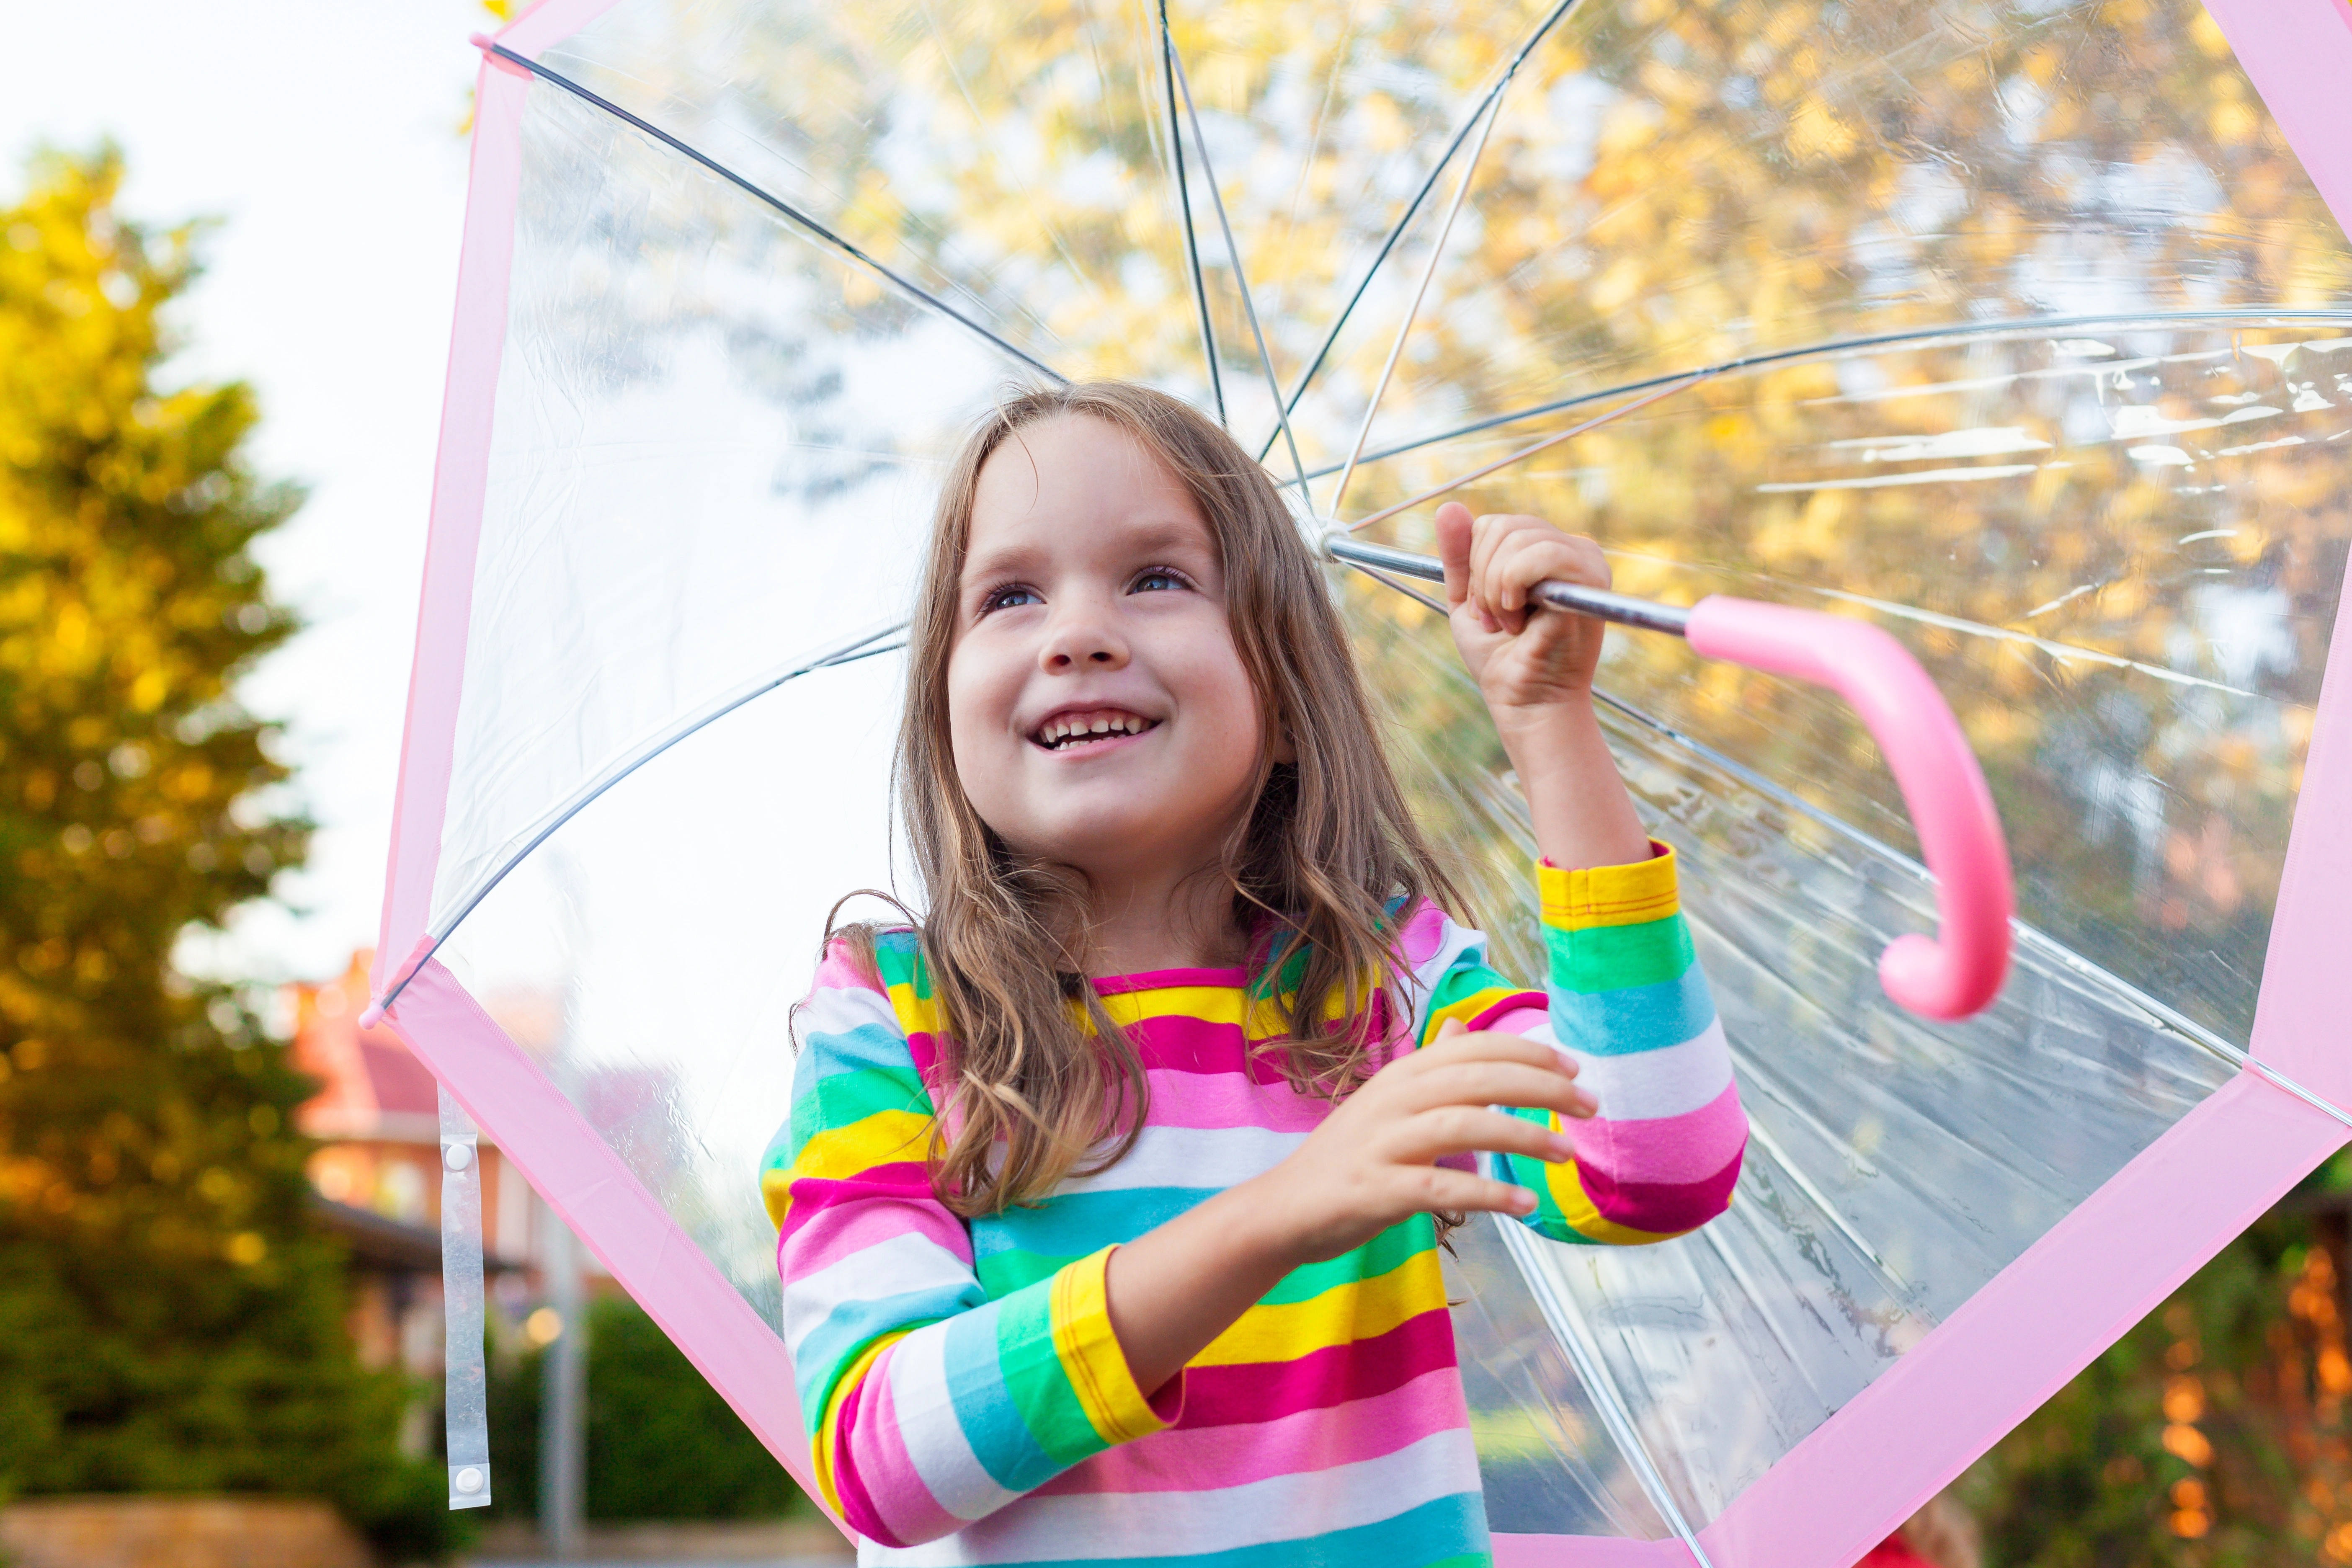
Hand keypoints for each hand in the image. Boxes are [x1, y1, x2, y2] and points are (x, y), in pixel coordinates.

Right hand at [1245, 1018, 1594, 1266]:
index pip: (1472, 1048)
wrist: (1283, 1210)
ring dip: (1522, 1136)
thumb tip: (1461, 1026)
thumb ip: (1428, 1066)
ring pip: (1463, 1126)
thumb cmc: (1346, 1157)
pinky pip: (1442, 1188)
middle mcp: (1392, 1101)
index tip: (1573, 1065)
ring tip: (1566, 1152)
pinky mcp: (1377, 1191)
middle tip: (1589, 1103)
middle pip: (1476, 1079)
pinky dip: (1488, 1193)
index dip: (1526, 1050)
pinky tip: (1525, 1204)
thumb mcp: (1385, 1101)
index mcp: (1400, 1076)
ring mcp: (1382, 1145)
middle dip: (1540, 1086)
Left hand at [1435, 501, 1611, 725]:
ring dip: (1496, 589)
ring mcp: (1585, 560)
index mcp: (1545, 550)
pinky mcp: (1591, 578)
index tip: (1485, 610)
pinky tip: (1521, 619)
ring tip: (1511, 623)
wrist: (1525, 701)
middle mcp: (1571, 549)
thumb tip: (1449, 506)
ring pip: (1516, 538)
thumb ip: (1459, 556)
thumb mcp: (1468, 600)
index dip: (1475, 568)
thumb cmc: (1502, 658)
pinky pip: (1539, 554)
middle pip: (1501, 526)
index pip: (1493, 525)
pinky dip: (1513, 587)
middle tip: (1497, 620)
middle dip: (1482, 579)